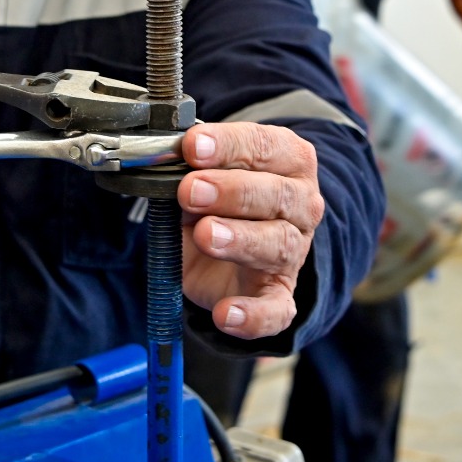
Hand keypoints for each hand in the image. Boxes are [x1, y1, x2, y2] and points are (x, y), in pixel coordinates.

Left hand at [177, 122, 324, 339]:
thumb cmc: (219, 202)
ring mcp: (292, 253)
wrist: (227, 254)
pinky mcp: (279, 296)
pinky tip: (224, 314)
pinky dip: (251, 316)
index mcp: (288, 163)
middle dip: (231, 191)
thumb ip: (190, 167)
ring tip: (206, 235)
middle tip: (190, 191)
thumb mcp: (203, 175)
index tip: (192, 147)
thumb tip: (161, 159)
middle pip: (277, 195)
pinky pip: (275, 310)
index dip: (229, 145)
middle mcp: (300, 205)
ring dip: (240, 239)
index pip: (266, 147)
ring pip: (277, 245)